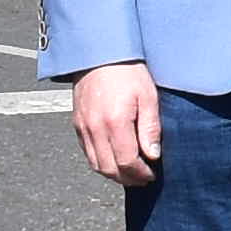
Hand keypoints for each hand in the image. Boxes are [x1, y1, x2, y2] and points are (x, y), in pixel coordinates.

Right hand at [70, 59, 164, 186]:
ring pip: (96, 164)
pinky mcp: (77, 123)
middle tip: (143, 178)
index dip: (140, 174)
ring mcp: (83, 127)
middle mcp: (95, 128)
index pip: (126, 162)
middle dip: (128, 179)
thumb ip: (150, 128)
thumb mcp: (148, 95)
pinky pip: (87, 152)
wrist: (99, 51)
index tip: (152, 174)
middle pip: (109, 169)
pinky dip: (101, 162)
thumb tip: (153, 155)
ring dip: (114, 174)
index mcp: (114, 122)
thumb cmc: (127, 70)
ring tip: (131, 172)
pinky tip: (115, 159)